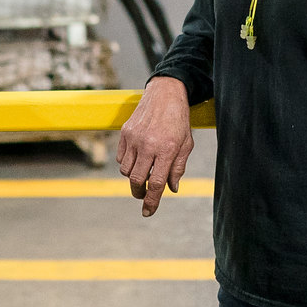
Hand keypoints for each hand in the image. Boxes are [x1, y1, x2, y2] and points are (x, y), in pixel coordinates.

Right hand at [115, 75, 193, 215]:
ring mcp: (134, 138)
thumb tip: (172, 189)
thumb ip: (178, 168)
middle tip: (144, 195)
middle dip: (139, 193)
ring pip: (126, 170)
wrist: (165, 93)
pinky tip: (137, 160)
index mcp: (167, 149)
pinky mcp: (125, 132)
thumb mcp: (186, 145)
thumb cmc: (179, 120)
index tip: (147, 212)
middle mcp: (148, 145)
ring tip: (143, 173)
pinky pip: (121, 158)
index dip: (152, 201)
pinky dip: (127, 164)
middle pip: (137, 180)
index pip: (157, 183)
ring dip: (133, 178)